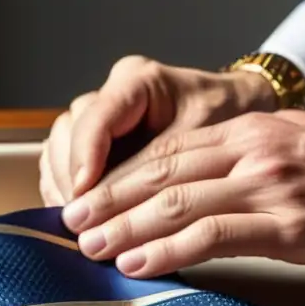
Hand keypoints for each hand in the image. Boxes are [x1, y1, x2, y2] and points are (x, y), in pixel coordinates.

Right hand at [39, 55, 276, 205]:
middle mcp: (112, 95)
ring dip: (62, 187)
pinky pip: (66, 164)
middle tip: (81, 221)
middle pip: (67, 132)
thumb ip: (160, 170)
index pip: (95, 117)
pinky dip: (67, 192)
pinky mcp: (99, 143)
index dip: (84, 158)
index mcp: (137, 81)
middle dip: (69, 178)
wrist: (246, 115)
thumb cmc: (231, 120)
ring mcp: (102, 118)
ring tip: (78, 225)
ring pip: (58, 147)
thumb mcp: (202, 143)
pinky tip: (79, 220)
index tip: (83, 195)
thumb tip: (122, 211)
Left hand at [60, 108, 304, 276]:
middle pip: (160, 173)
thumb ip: (252, 164)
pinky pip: (213, 235)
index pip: (168, 153)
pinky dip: (168, 249)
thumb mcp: (298, 149)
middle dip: (108, 199)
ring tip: (89, 245)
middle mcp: (250, 153)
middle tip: (70, 222)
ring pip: (176, 201)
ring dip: (125, 226)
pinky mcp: (289, 224)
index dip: (122, 176)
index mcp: (250, 134)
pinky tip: (139, 261)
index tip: (90, 195)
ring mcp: (268, 186)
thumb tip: (211, 193)